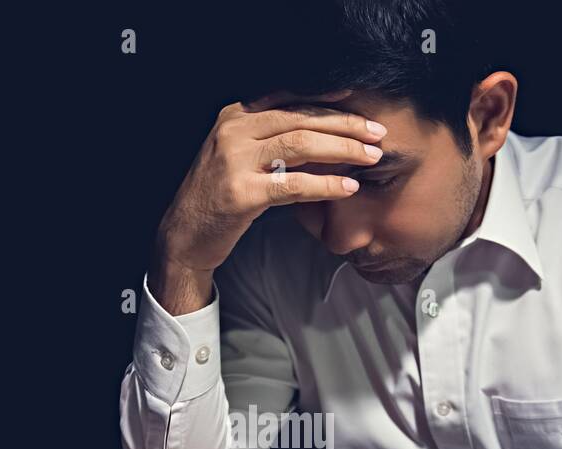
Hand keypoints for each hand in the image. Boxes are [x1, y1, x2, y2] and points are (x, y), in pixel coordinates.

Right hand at [150, 90, 386, 313]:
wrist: (184, 235)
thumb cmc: (218, 197)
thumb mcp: (238, 155)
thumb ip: (269, 137)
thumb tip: (322, 130)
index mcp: (235, 115)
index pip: (291, 99)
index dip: (330, 101)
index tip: (362, 106)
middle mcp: (233, 131)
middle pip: (301, 119)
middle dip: (346, 125)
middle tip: (378, 133)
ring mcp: (234, 161)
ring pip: (301, 145)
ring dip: (343, 149)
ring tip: (372, 157)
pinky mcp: (241, 193)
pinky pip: (293, 184)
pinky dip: (325, 184)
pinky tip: (348, 186)